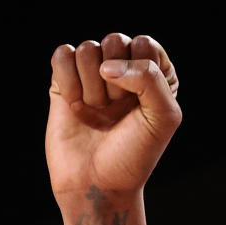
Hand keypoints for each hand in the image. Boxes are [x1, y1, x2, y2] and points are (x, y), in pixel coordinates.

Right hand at [46, 33, 181, 201]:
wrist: (98, 183)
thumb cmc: (135, 154)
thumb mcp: (163, 117)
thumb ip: (150, 79)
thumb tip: (108, 65)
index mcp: (155, 73)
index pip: (144, 44)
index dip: (139, 74)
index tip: (138, 106)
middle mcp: (124, 69)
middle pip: (114, 41)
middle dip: (114, 82)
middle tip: (115, 112)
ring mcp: (93, 74)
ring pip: (87, 49)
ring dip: (91, 87)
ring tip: (96, 114)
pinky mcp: (64, 81)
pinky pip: (62, 55)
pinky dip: (68, 82)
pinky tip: (75, 107)